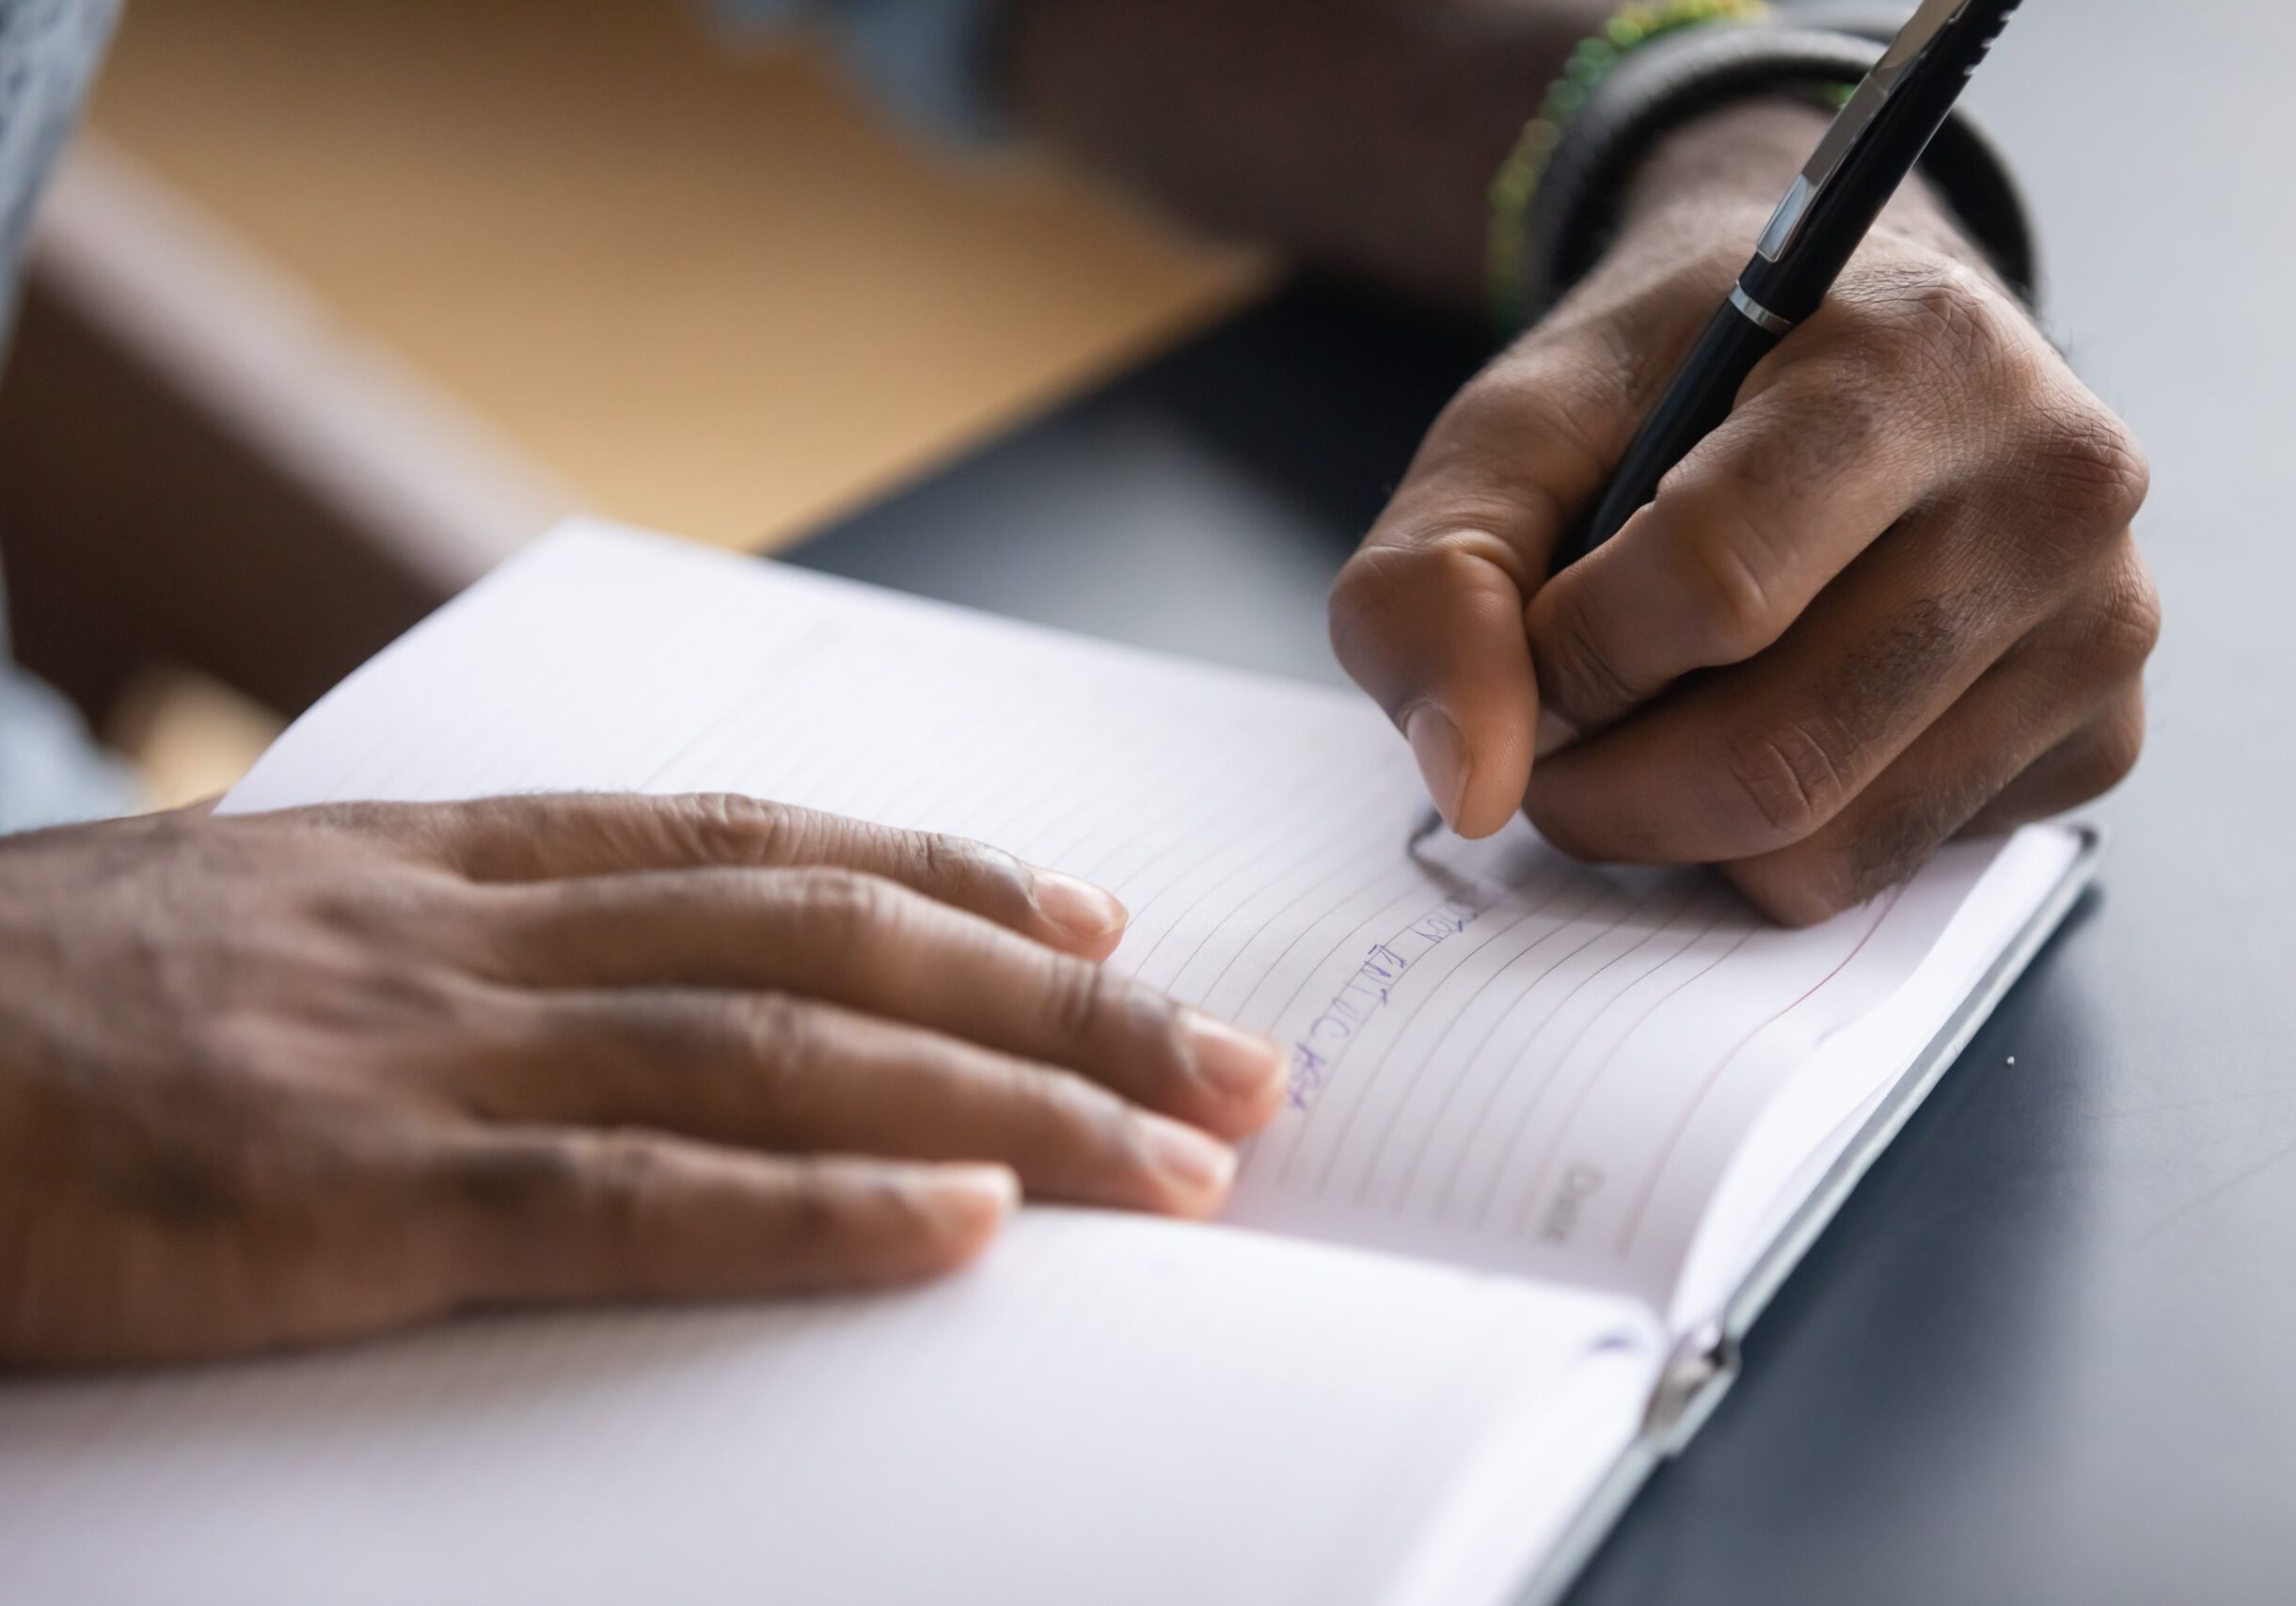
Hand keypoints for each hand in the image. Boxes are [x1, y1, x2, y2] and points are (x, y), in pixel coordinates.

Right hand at [0, 794, 1285, 1368]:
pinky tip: (972, 1232)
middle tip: (1234, 1054)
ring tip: (1182, 1153)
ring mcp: (420, 1062)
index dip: (944, 874)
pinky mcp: (350, 1202)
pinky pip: (632, 1202)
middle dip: (1054, 999)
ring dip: (1008, 1103)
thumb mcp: (239, 933)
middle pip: (829, 946)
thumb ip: (418, 951)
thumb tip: (578, 993)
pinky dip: (819, 1215)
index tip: (1088, 907)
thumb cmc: (10, 1016)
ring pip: (783, 1059)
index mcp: (438, 868)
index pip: (751, 846)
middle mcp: (469, 939)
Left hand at [1330, 104, 2158, 923]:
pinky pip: (1890, 869)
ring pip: (1828, 849)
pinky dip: (1781, 839)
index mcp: (1915, 358)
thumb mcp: (1512, 431)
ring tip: (1651, 719)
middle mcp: (2051, 485)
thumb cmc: (1667, 381)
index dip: (1568, 655)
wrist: (1831, 340)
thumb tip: (1473, 789)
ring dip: (1678, 826)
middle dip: (1604, 783)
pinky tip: (1770, 720)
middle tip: (1559, 728)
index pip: (1710, 590)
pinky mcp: (2101, 734)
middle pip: (1770, 761)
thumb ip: (1438, 582)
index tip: (1529, 634)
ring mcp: (2101, 622)